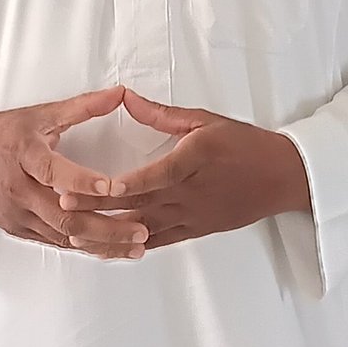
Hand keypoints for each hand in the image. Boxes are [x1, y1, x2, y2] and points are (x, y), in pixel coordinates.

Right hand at [0, 85, 149, 259]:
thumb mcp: (39, 114)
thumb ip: (82, 107)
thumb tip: (118, 95)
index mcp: (24, 155)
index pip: (55, 172)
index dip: (84, 181)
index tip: (114, 186)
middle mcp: (19, 188)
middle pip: (64, 214)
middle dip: (106, 226)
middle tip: (139, 229)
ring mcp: (18, 213)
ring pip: (63, 235)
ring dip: (101, 244)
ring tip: (134, 245)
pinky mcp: (18, 228)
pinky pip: (55, 241)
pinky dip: (83, 247)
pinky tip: (108, 249)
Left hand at [55, 88, 311, 250]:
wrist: (281, 178)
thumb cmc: (244, 143)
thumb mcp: (205, 120)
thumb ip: (162, 114)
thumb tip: (128, 98)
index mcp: (195, 160)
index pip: (158, 175)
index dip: (129, 183)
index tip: (101, 184)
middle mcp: (191, 192)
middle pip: (141, 202)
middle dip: (100, 205)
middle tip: (65, 204)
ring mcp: (193, 216)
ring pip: (145, 228)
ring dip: (109, 231)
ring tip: (75, 232)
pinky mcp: (195, 230)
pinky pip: (159, 241)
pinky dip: (132, 245)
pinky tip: (107, 248)